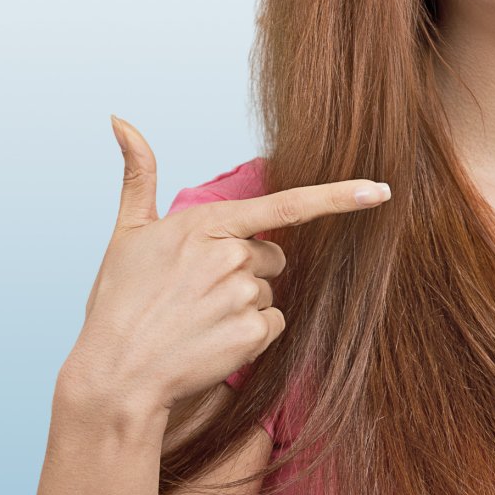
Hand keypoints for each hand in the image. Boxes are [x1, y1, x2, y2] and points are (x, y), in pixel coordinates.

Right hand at [62, 115, 390, 417]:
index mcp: (206, 224)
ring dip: (244, 305)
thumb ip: (138, 175)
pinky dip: (250, 336)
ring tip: (197, 319)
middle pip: (272, 256)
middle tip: (195, 293)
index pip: (286, 205)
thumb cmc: (118, 303)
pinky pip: (273, 325)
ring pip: (270, 292)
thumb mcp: (126, 234)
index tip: (381, 191)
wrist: (114, 375)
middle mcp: (231, 256)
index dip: (339, 197)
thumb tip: (120, 119)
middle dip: (245, 271)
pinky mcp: (252, 333)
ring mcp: (244, 295)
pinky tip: (212, 340)